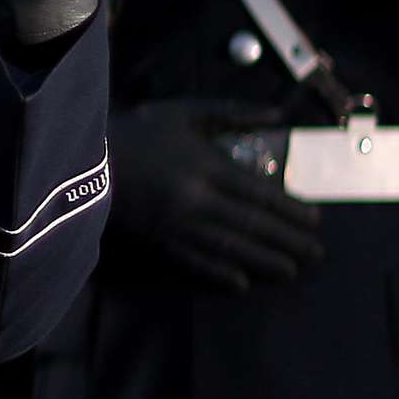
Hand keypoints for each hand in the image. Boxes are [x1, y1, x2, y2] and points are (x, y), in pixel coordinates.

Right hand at [106, 100, 324, 291]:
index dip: (291, 210)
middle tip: (316, 254)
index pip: (260, 193)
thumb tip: (278, 115)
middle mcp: (198, 199)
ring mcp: (178, 224)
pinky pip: (195, 262)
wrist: (82, 159)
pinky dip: (219, 274)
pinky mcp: (157, 241)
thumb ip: (232, 114)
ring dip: (264, 262)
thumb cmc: (137, 132)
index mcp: (206, 165)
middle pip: (253, 224)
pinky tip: (240, 284)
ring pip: (231, 247)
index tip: (315, 221)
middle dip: (288, 241)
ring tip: (290, 271)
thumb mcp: (184, 113)